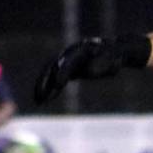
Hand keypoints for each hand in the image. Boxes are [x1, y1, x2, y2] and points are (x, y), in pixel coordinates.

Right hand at [33, 34, 150, 104]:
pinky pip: (55, 79)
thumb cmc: (113, 57)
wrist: (112, 51)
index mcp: (81, 51)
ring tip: (38, 101)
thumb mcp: (111, 62)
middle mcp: (69, 54)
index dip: (63, 73)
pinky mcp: (67, 69)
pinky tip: (44, 100)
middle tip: (41, 97)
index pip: (69, 62)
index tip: (58, 85)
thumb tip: (94, 69)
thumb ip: (102, 65)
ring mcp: (66, 60)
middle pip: (52, 67)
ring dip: (42, 87)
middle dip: (45, 82)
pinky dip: (50, 89)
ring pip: (49, 73)